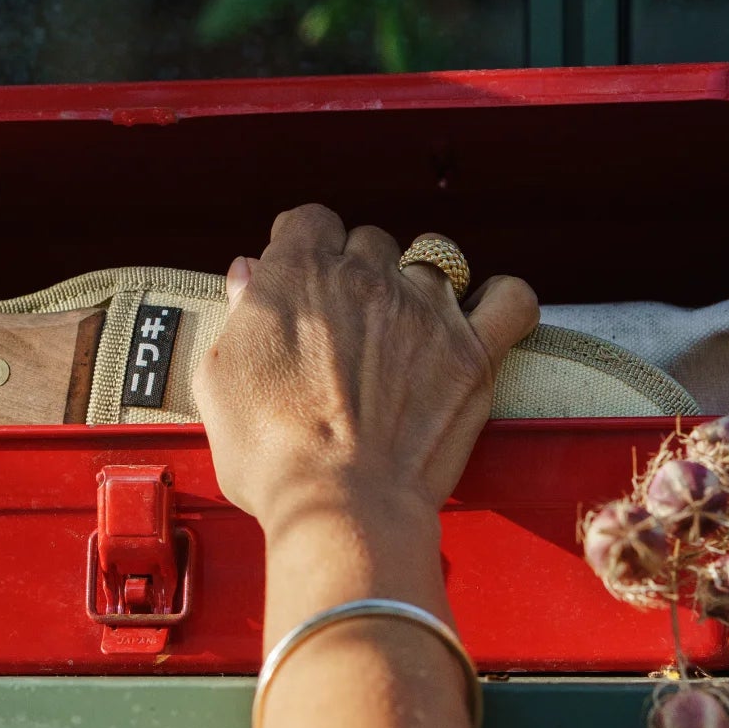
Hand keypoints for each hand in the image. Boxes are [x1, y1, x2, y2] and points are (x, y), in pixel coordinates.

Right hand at [193, 205, 538, 549]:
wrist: (338, 507)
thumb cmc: (269, 455)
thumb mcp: (219, 379)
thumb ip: (237, 315)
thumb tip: (247, 274)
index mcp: (297, 274)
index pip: (310, 220)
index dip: (304, 245)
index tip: (301, 273)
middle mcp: (365, 277)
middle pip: (369, 241)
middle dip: (357, 271)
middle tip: (347, 323)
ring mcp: (425, 310)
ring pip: (432, 262)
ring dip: (415, 288)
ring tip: (404, 331)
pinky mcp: (473, 352)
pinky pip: (510, 299)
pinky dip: (500, 300)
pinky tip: (482, 316)